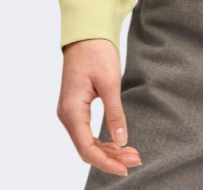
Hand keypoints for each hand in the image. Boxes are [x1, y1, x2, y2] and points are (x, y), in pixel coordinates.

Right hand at [57, 38, 142, 176]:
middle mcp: (66, 115)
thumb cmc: (96, 52)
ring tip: (131, 153)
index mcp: (72, 110)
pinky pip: (86, 131)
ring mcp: (69, 112)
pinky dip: (102, 140)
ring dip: (108, 150)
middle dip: (110, 157)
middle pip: (86, 149)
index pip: (86, 148)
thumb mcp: (110, 83)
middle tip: (135, 159)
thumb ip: (115, 113)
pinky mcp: (75, 107)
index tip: (125, 168)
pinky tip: (118, 143)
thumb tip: (121, 141)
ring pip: (87, 142)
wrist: (86, 33)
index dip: (106, 162)